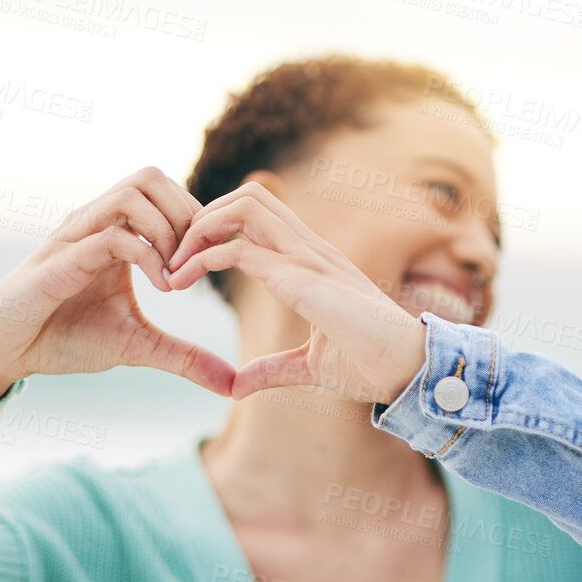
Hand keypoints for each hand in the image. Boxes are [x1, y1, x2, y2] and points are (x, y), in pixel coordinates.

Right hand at [0, 167, 235, 401]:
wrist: (6, 352)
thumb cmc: (65, 337)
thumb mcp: (138, 346)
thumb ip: (185, 357)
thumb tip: (231, 383)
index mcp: (117, 231)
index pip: (167, 192)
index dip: (199, 219)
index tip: (215, 262)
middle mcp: (96, 222)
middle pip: (151, 176)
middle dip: (187, 214)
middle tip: (200, 261)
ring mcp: (76, 235)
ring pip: (132, 193)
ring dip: (168, 230)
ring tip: (178, 276)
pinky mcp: (60, 259)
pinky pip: (110, 235)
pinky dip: (147, 256)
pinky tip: (162, 287)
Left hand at [165, 182, 428, 402]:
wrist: (408, 370)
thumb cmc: (373, 364)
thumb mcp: (310, 366)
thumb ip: (274, 368)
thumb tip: (239, 385)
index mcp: (314, 261)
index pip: (262, 217)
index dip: (221, 228)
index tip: (190, 263)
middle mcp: (310, 249)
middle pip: (249, 197)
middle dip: (204, 216)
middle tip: (174, 255)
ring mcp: (307, 258)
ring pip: (243, 207)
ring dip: (199, 229)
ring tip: (173, 265)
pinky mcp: (301, 279)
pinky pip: (239, 250)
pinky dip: (201, 259)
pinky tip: (180, 282)